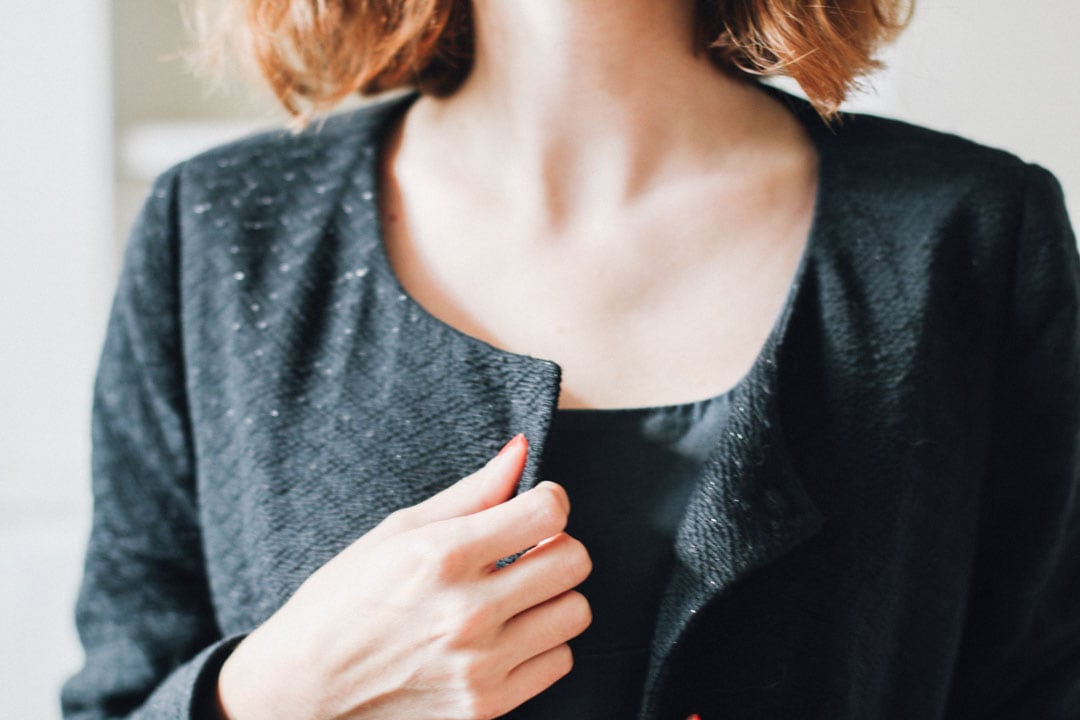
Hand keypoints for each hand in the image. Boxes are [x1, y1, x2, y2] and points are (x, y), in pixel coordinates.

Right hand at [215, 435, 591, 719]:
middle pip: (574, 560)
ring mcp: (479, 664)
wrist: (301, 690)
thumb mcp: (396, 531)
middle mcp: (467, 610)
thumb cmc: (342, 600)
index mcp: (442, 555)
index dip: (550, 501)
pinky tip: (506, 635)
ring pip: (575, 611)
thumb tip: (520, 451)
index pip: (549, 512)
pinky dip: (542, 644)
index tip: (534, 508)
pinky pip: (559, 660)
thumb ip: (470, 493)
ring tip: (515, 595)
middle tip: (526, 552)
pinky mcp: (485, 705)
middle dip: (556, 546)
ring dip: (553, 597)